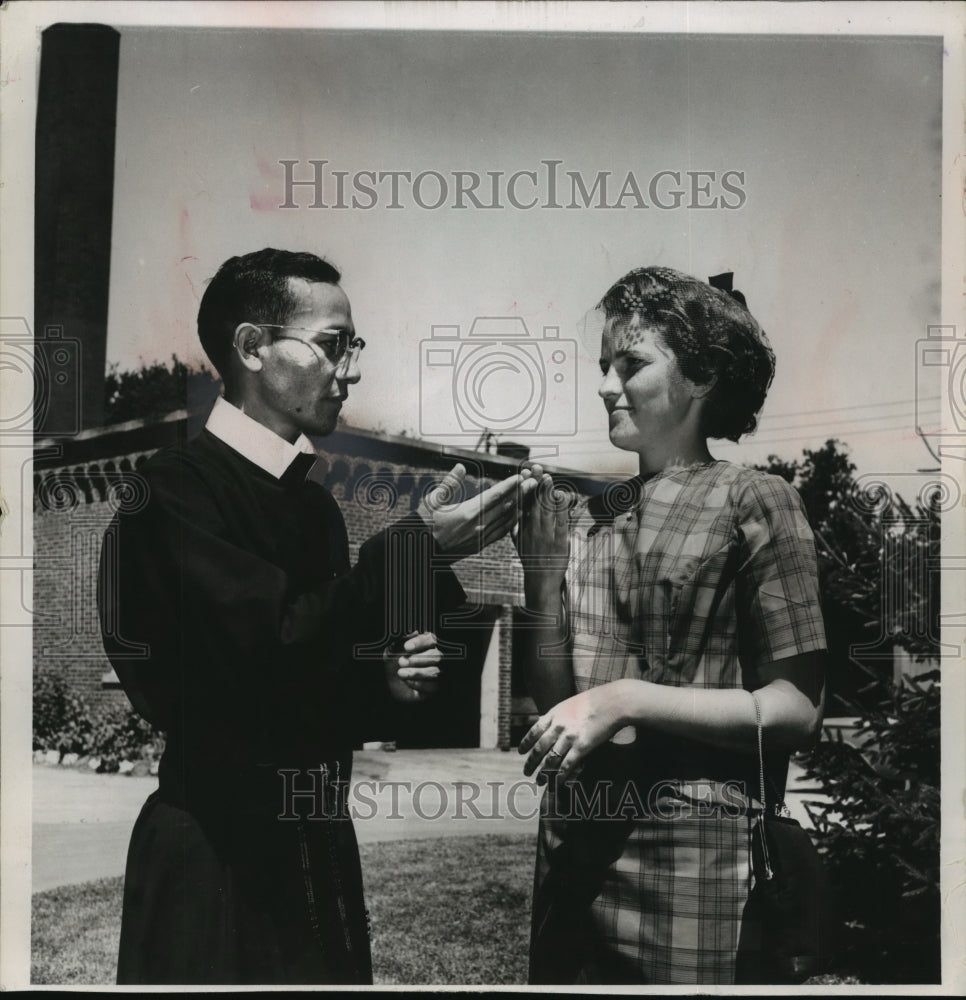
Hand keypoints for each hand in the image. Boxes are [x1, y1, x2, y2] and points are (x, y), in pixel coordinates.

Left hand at [385, 631, 441, 702]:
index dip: (419, 643)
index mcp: (425, 646)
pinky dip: (419, 684)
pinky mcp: (435, 688)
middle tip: (401, 662)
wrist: (389, 687)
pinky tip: (408, 682)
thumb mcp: (392, 652)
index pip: (430, 640)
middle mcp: (434, 658)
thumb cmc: (393, 666)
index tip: (407, 647)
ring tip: (401, 673)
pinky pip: (433, 686)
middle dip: (417, 659)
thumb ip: (401, 641)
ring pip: (435, 672)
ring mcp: (437, 673)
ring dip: (416, 672)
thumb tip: (413, 633)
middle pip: (436, 656)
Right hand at [417, 463, 536, 558]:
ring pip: (507, 520)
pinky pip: (502, 532)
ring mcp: (481, 537)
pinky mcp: (481, 545)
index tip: (521, 476)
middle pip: (505, 507)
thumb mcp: (433, 500)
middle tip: (535, 482)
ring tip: (531, 495)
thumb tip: (461, 467)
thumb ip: (450, 483)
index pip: (494, 496)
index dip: (510, 486)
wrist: (423, 551)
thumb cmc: (426, 523)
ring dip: (520, 506)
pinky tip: (519, 514)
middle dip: (521, 493)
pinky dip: (513, 521)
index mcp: (467, 512)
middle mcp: (478, 526)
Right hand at [513, 464, 570, 580]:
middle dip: (535, 484)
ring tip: (547, 477)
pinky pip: (561, 521)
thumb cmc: (531, 562)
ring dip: (547, 492)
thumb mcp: (519, 544)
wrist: (541, 581)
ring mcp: (546, 535)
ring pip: (546, 510)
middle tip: (536, 468)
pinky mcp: (560, 541)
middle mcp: (532, 530)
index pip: (523, 504)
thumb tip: (513, 516)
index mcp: (522, 528)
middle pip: (533, 503)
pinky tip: (562, 496)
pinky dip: (561, 508)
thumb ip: (517, 529)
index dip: (524, 488)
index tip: (525, 474)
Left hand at [518, 680, 630, 783]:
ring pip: (550, 760)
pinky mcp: (581, 747)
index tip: (521, 752)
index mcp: (554, 714)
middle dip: (531, 763)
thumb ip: (559, 715)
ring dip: (543, 773)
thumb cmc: (595, 701)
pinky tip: (556, 784)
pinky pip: (566, 765)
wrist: (612, 702)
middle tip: (526, 772)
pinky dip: (560, 776)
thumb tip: (548, 721)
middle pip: (539, 748)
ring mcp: (568, 737)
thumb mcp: (570, 703)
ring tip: (539, 782)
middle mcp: (558, 726)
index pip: (534, 731)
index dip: (526, 743)